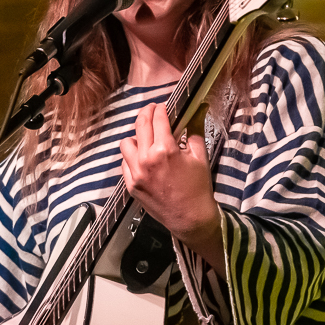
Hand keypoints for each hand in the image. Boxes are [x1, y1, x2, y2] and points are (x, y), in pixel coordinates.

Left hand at [120, 103, 226, 277]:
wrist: (190, 218)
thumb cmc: (198, 188)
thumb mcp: (200, 157)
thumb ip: (192, 134)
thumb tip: (189, 120)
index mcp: (165, 150)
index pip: (158, 119)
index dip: (160, 109)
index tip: (162, 107)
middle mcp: (146, 159)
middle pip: (140, 125)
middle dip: (146, 113)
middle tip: (152, 111)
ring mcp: (135, 173)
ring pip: (126, 143)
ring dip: (136, 137)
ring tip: (146, 139)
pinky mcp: (131, 185)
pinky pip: (124, 163)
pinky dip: (132, 157)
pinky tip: (143, 158)